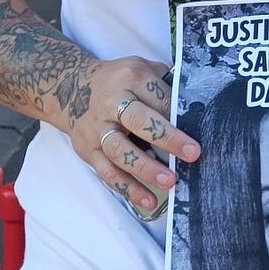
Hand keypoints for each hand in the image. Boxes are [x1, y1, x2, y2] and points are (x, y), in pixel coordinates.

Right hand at [63, 55, 200, 215]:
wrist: (70, 88)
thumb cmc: (118, 81)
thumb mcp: (140, 68)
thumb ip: (164, 84)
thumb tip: (194, 107)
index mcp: (131, 77)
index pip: (159, 97)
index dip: (178, 115)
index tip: (199, 131)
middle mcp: (112, 103)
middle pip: (138, 121)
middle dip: (167, 138)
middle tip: (192, 154)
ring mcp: (98, 128)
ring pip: (119, 150)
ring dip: (145, 169)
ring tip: (169, 182)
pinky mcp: (88, 150)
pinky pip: (107, 172)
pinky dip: (126, 188)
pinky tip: (145, 201)